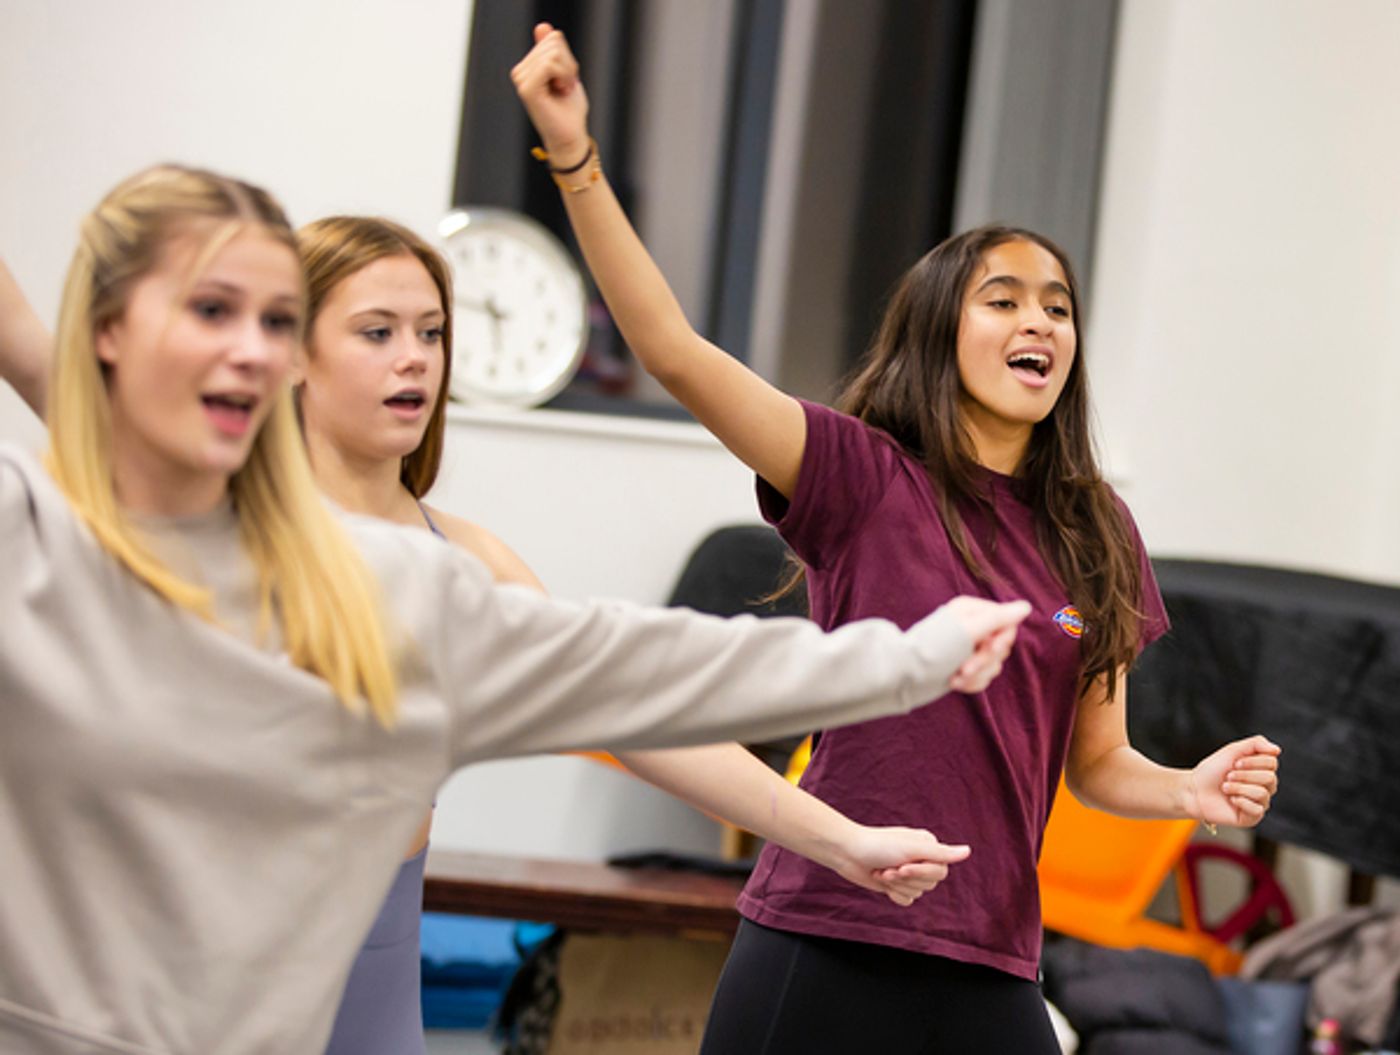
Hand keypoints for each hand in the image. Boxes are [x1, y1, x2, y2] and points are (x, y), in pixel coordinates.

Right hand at [510, 23, 590, 166]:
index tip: (567, 79)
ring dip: (567, 72)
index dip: (568, 57)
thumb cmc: (569, 110)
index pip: (552, 38)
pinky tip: (561, 91)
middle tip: (566, 86)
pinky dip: (563, 76)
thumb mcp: (565, 72)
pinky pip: (549, 64)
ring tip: (563, 90)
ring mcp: (521, 79)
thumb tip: (543, 27)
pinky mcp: (527, 88)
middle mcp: (520, 71)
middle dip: (568, 64)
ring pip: (553, 53)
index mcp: (527, 66)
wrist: (570, 137)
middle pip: (553, 43)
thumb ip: (553, 50)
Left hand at [835, 825, 970, 906]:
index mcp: (928, 847)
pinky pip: (906, 900)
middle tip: (889, 867)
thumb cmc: (879, 845)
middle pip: (929, 885)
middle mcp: (921, 859)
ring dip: (896, 885)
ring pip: (917, 894)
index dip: (921, 873)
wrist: (848, 853)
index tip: (902, 866)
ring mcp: (908, 873)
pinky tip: (880, 879)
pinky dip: (892, 893)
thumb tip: (968, 851)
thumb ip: (941, 853)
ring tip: (882, 871)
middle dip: (906, 880)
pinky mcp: (896, 885)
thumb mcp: (912, 848)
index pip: (941, 871)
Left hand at [937, 597, 1030, 693]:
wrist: (903, 676)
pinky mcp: (964, 667)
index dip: (1001, 639)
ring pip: (994, 666)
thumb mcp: (966, 630)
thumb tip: (1026, 607)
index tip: (989, 648)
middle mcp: (972, 627)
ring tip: (955, 678)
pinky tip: (954, 683)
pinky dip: (971, 683)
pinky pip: (984, 678)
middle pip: (1001, 647)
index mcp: (972, 611)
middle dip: (984, 662)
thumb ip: (998, 618)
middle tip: (963, 668)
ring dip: (977, 675)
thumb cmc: (932, 649)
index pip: (1006, 623)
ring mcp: (967, 648)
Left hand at [1188, 734, 1280, 828]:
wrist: (1195, 789)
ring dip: (1238, 788)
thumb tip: (1277, 750)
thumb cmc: (1213, 770)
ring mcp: (1260, 803)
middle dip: (1244, 775)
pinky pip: (1257, 810)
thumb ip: (1256, 744)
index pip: (1272, 763)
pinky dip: (1240, 802)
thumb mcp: (1233, 750)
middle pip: (1270, 778)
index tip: (1234, 763)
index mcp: (1262, 770)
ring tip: (1225, 788)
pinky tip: (1231, 800)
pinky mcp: (1253, 817)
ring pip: (1262, 793)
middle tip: (1228, 776)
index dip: (1252, 762)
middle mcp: (1265, 787)